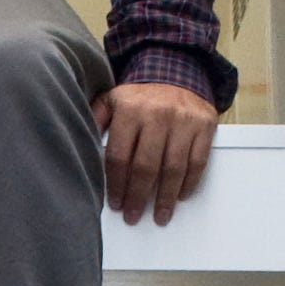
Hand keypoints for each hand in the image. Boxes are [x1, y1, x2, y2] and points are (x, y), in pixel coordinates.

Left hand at [96, 77, 216, 225]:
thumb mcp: (112, 99)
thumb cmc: (140, 94)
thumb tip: (81, 144)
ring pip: (173, 168)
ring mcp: (183, 121)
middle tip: (133, 216)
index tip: (115, 203)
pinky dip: (189, 183)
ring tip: (160, 215)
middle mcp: (158, 115)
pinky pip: (197, 161)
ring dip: (166, 197)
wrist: (177, 69)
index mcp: (130, 110)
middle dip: (138, 197)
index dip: (116, 184)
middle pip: (146, 166)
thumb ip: (97, 120)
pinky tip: (180, 195)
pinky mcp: (204, 125)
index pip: (120, 156)